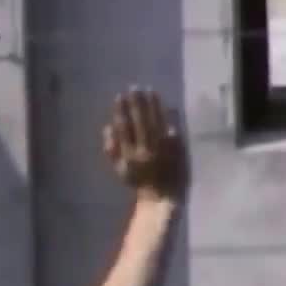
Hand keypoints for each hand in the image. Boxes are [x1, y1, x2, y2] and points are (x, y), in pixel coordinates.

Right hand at [102, 87, 187, 201]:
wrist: (162, 197)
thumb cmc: (139, 182)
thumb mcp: (120, 169)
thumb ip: (111, 149)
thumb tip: (107, 127)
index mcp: (130, 155)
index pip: (124, 128)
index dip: (121, 111)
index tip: (120, 96)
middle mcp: (145, 150)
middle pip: (140, 121)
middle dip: (136, 103)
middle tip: (134, 87)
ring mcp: (163, 149)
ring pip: (156, 122)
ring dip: (153, 105)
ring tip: (149, 90)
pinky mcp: (178, 150)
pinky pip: (173, 129)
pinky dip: (171, 117)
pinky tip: (168, 104)